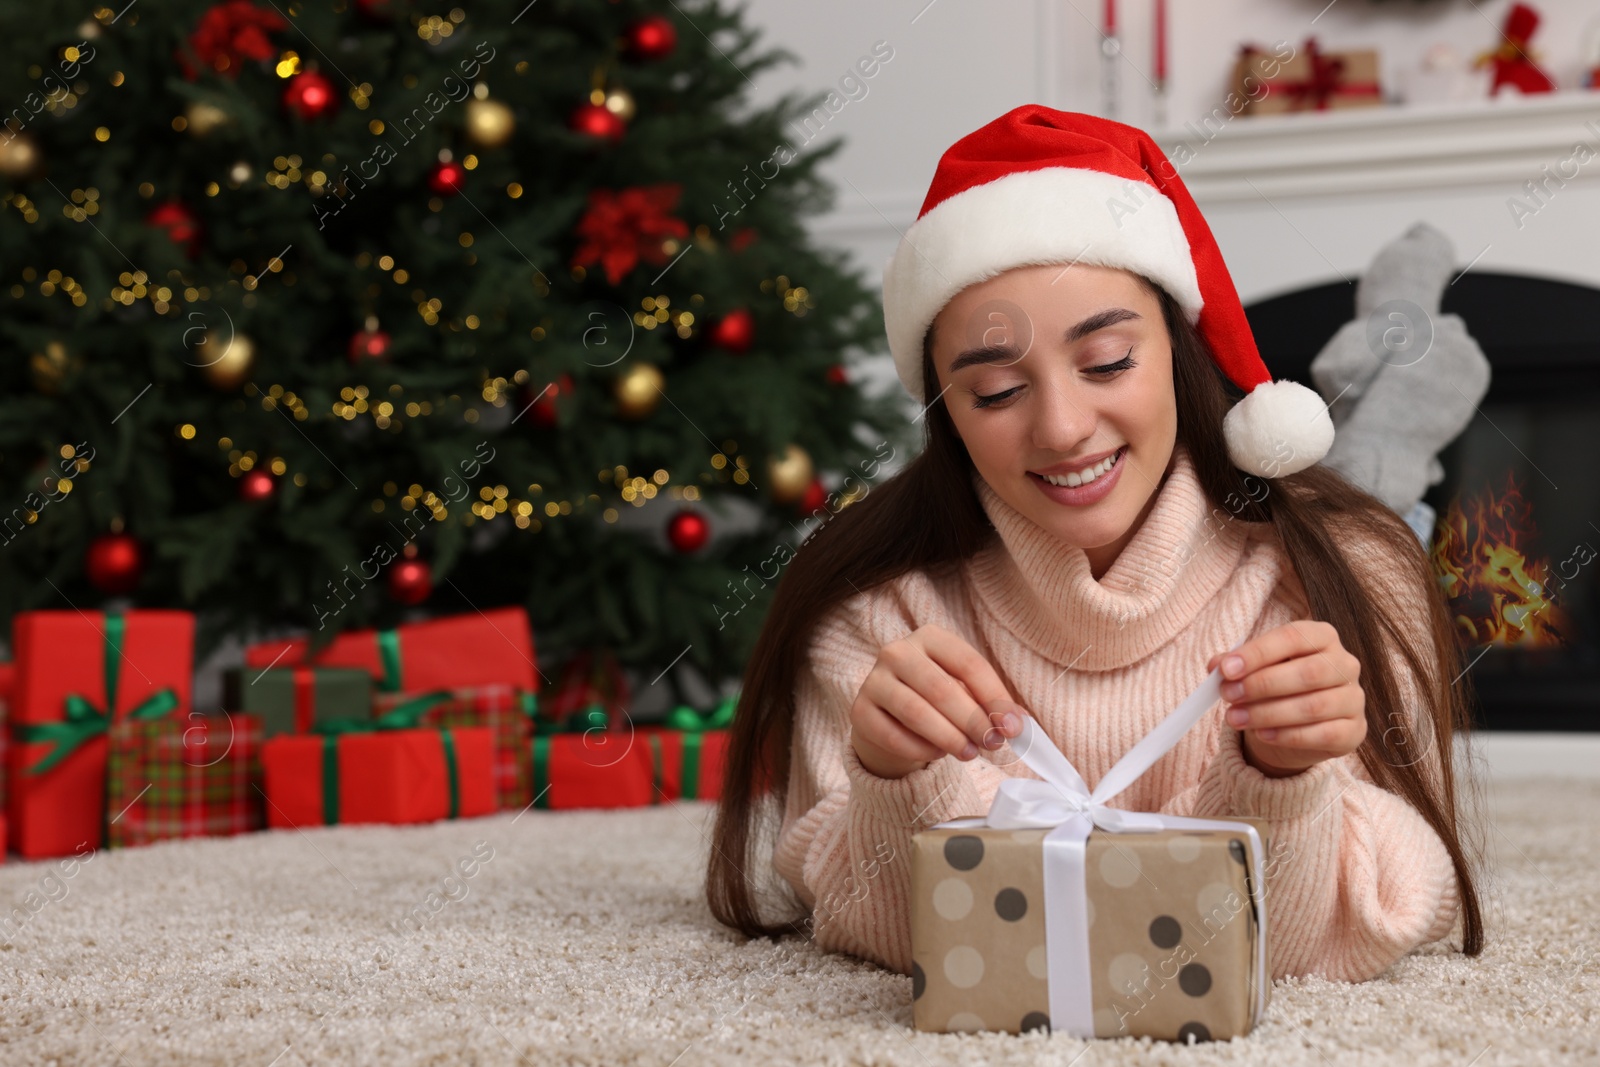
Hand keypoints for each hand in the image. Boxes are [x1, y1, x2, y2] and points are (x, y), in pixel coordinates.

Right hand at [849, 624, 1026, 779]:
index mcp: (930, 637)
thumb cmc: (936, 699)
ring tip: (969, 753)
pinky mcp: (859, 710)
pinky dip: (920, 749)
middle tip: (992, 744)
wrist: (890, 716)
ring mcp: (874, 680)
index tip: (1012, 726)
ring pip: (915, 712)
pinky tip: (937, 753)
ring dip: (948, 737)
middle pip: (941, 688)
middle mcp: (898, 652)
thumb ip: (991, 705)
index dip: (994, 696)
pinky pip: (892, 735)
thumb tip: (1019, 725)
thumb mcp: (965, 692)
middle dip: (972, 720)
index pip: (968, 663)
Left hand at [1206, 621, 1365, 777]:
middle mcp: (1345, 664)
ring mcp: (1354, 698)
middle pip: (1308, 672)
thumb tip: (1216, 665)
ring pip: (1314, 706)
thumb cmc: (1276, 686)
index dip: (1258, 653)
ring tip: (1235, 718)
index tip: (1226, 669)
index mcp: (1322, 637)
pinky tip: (1262, 735)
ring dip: (1269, 713)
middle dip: (1262, 685)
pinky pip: (1324, 734)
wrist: (1297, 726)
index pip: (1292, 637)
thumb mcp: (1255, 669)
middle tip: (1228, 696)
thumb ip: (1236, 664)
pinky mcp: (1355, 730)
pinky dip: (1288, 736)